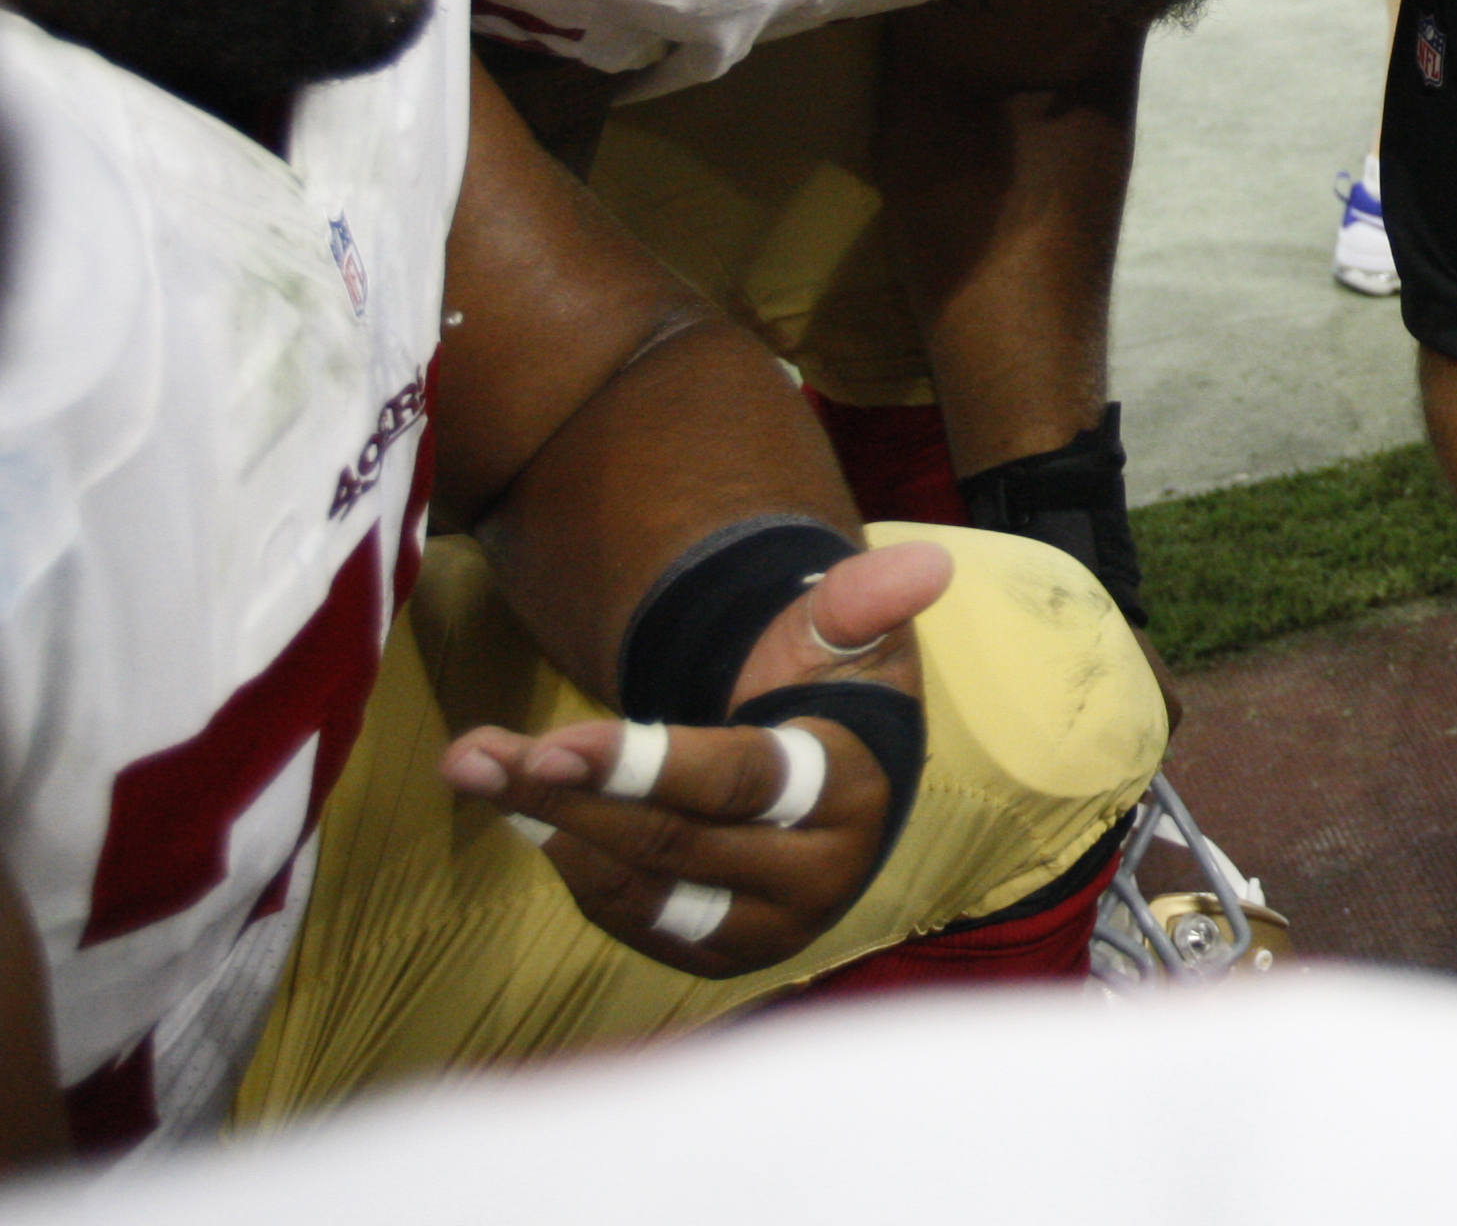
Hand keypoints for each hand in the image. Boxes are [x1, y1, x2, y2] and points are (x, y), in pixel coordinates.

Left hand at [438, 541, 947, 976]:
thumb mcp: (845, 639)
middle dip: (565, 794)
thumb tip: (924, 561)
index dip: (642, 764)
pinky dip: (575, 869)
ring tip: (478, 773)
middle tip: (473, 754)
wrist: (840, 781)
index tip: (549, 744)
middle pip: (671, 842)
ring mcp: (770, 929)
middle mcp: (820, 878)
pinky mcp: (722, 956)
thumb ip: (863, 600)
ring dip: (550, 832)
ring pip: (641, 889)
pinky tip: (533, 815)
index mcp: (851, 791)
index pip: (740, 783)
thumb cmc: (831, 694)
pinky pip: (633, 922)